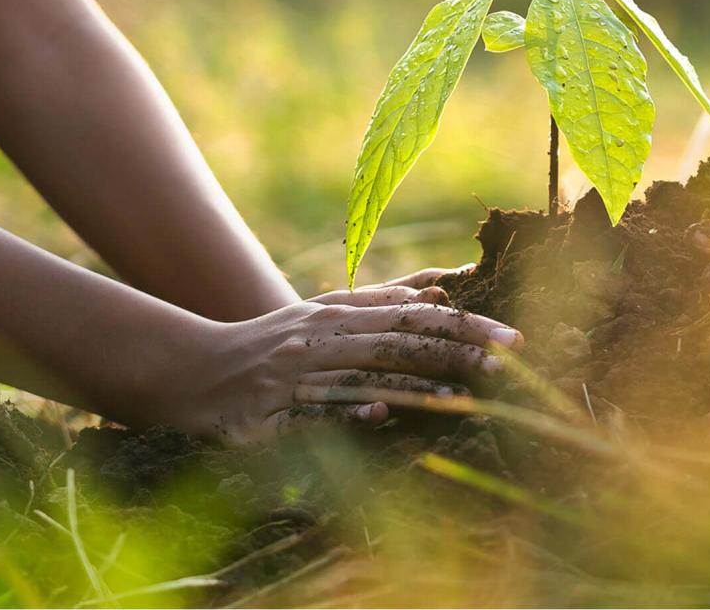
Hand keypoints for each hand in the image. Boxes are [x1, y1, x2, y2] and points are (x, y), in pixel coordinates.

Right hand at [155, 268, 521, 445]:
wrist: (196, 369)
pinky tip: (380, 414)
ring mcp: (298, 372)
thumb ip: (381, 303)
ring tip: (465, 390)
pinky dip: (347, 411)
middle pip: (397, 338)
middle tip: (511, 357)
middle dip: (456, 346)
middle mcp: (322, 335)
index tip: (513, 334)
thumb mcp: (325, 314)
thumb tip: (440, 295)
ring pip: (363, 372)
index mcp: (338, 312)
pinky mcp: (271, 412)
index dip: (464, 324)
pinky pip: (314, 411)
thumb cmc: (273, 343)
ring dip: (417, 381)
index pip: (412, 315)